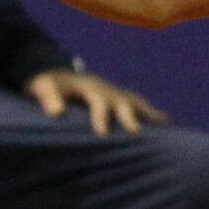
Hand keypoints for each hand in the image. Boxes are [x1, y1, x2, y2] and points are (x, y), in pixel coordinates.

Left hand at [25, 68, 166, 135]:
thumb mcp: (43, 87)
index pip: (97, 101)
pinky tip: (165, 123)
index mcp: (89, 87)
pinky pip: (138, 104)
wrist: (59, 75)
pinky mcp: (120, 99)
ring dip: (148, 113)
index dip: (100, 116)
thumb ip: (49, 98)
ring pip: (135, 102)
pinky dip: (151, 113)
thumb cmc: (50, 85)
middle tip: (136, 132)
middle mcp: (107, 89)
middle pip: (122, 102)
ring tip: (163, 124)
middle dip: (129, 116)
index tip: (102, 133)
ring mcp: (115, 93)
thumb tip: (57, 112)